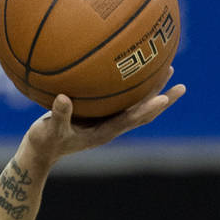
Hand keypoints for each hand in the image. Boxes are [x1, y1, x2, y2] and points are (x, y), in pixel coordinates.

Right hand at [23, 68, 185, 165]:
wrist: (39, 154)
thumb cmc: (44, 144)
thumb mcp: (48, 131)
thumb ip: (58, 116)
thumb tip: (64, 98)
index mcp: (104, 132)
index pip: (133, 119)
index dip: (149, 108)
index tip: (165, 97)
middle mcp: (110, 126)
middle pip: (142, 112)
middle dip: (161, 99)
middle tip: (180, 85)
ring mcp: (105, 121)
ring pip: (135, 104)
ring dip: (152, 90)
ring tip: (166, 69)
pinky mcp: (97, 115)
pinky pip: (119, 98)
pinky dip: (129, 84)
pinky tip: (128, 66)